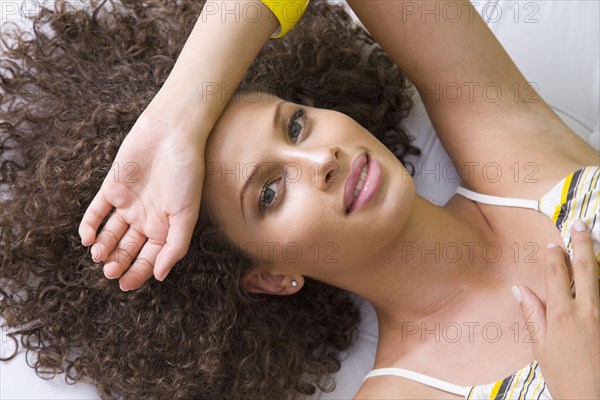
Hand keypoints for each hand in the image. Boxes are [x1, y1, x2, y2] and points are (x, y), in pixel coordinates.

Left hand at [79, 112, 204, 289]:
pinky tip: (87, 238)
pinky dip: (90, 226)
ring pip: (111, 234)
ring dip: (104, 248)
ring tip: (99, 256)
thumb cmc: (185, 174)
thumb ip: (174, 246)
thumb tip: (160, 276)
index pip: (149, 258)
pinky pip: (96, 212)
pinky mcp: (112, 189)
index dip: (138, 273)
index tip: (124, 285)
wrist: (170, 134)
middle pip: (128, 249)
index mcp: (166, 227)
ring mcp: (128, 204)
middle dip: (118, 263)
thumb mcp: (186, 214)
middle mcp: (146, 218)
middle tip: (109, 272)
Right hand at [513, 220, 598, 398]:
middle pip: (586, 267)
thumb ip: (532, 314)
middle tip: (580, 225)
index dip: (554, 256)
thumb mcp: (541, 346)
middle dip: (582, 243)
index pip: (557, 274)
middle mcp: (587, 311)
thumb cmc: (567, 377)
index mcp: (562, 314)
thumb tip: (519, 290)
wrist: (595, 398)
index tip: (553, 244)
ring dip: (596, 256)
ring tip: (593, 240)